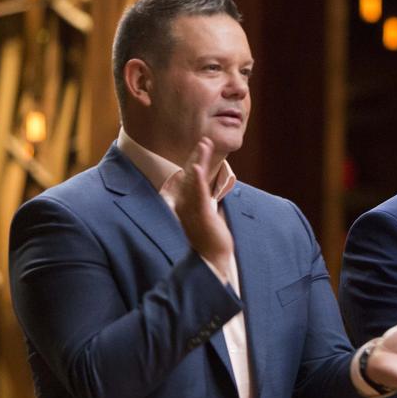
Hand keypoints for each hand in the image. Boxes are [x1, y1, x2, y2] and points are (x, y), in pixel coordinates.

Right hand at [173, 137, 233, 277]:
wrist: (211, 257)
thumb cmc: (208, 237)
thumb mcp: (205, 215)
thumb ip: (202, 201)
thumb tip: (206, 191)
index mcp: (186, 202)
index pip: (190, 177)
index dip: (196, 160)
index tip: (203, 146)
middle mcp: (185, 203)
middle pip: (191, 174)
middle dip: (198, 156)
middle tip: (205, 140)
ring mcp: (191, 208)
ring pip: (195, 180)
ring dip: (199, 161)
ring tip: (204, 145)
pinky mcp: (200, 214)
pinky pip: (198, 195)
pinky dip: (196, 180)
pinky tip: (196, 167)